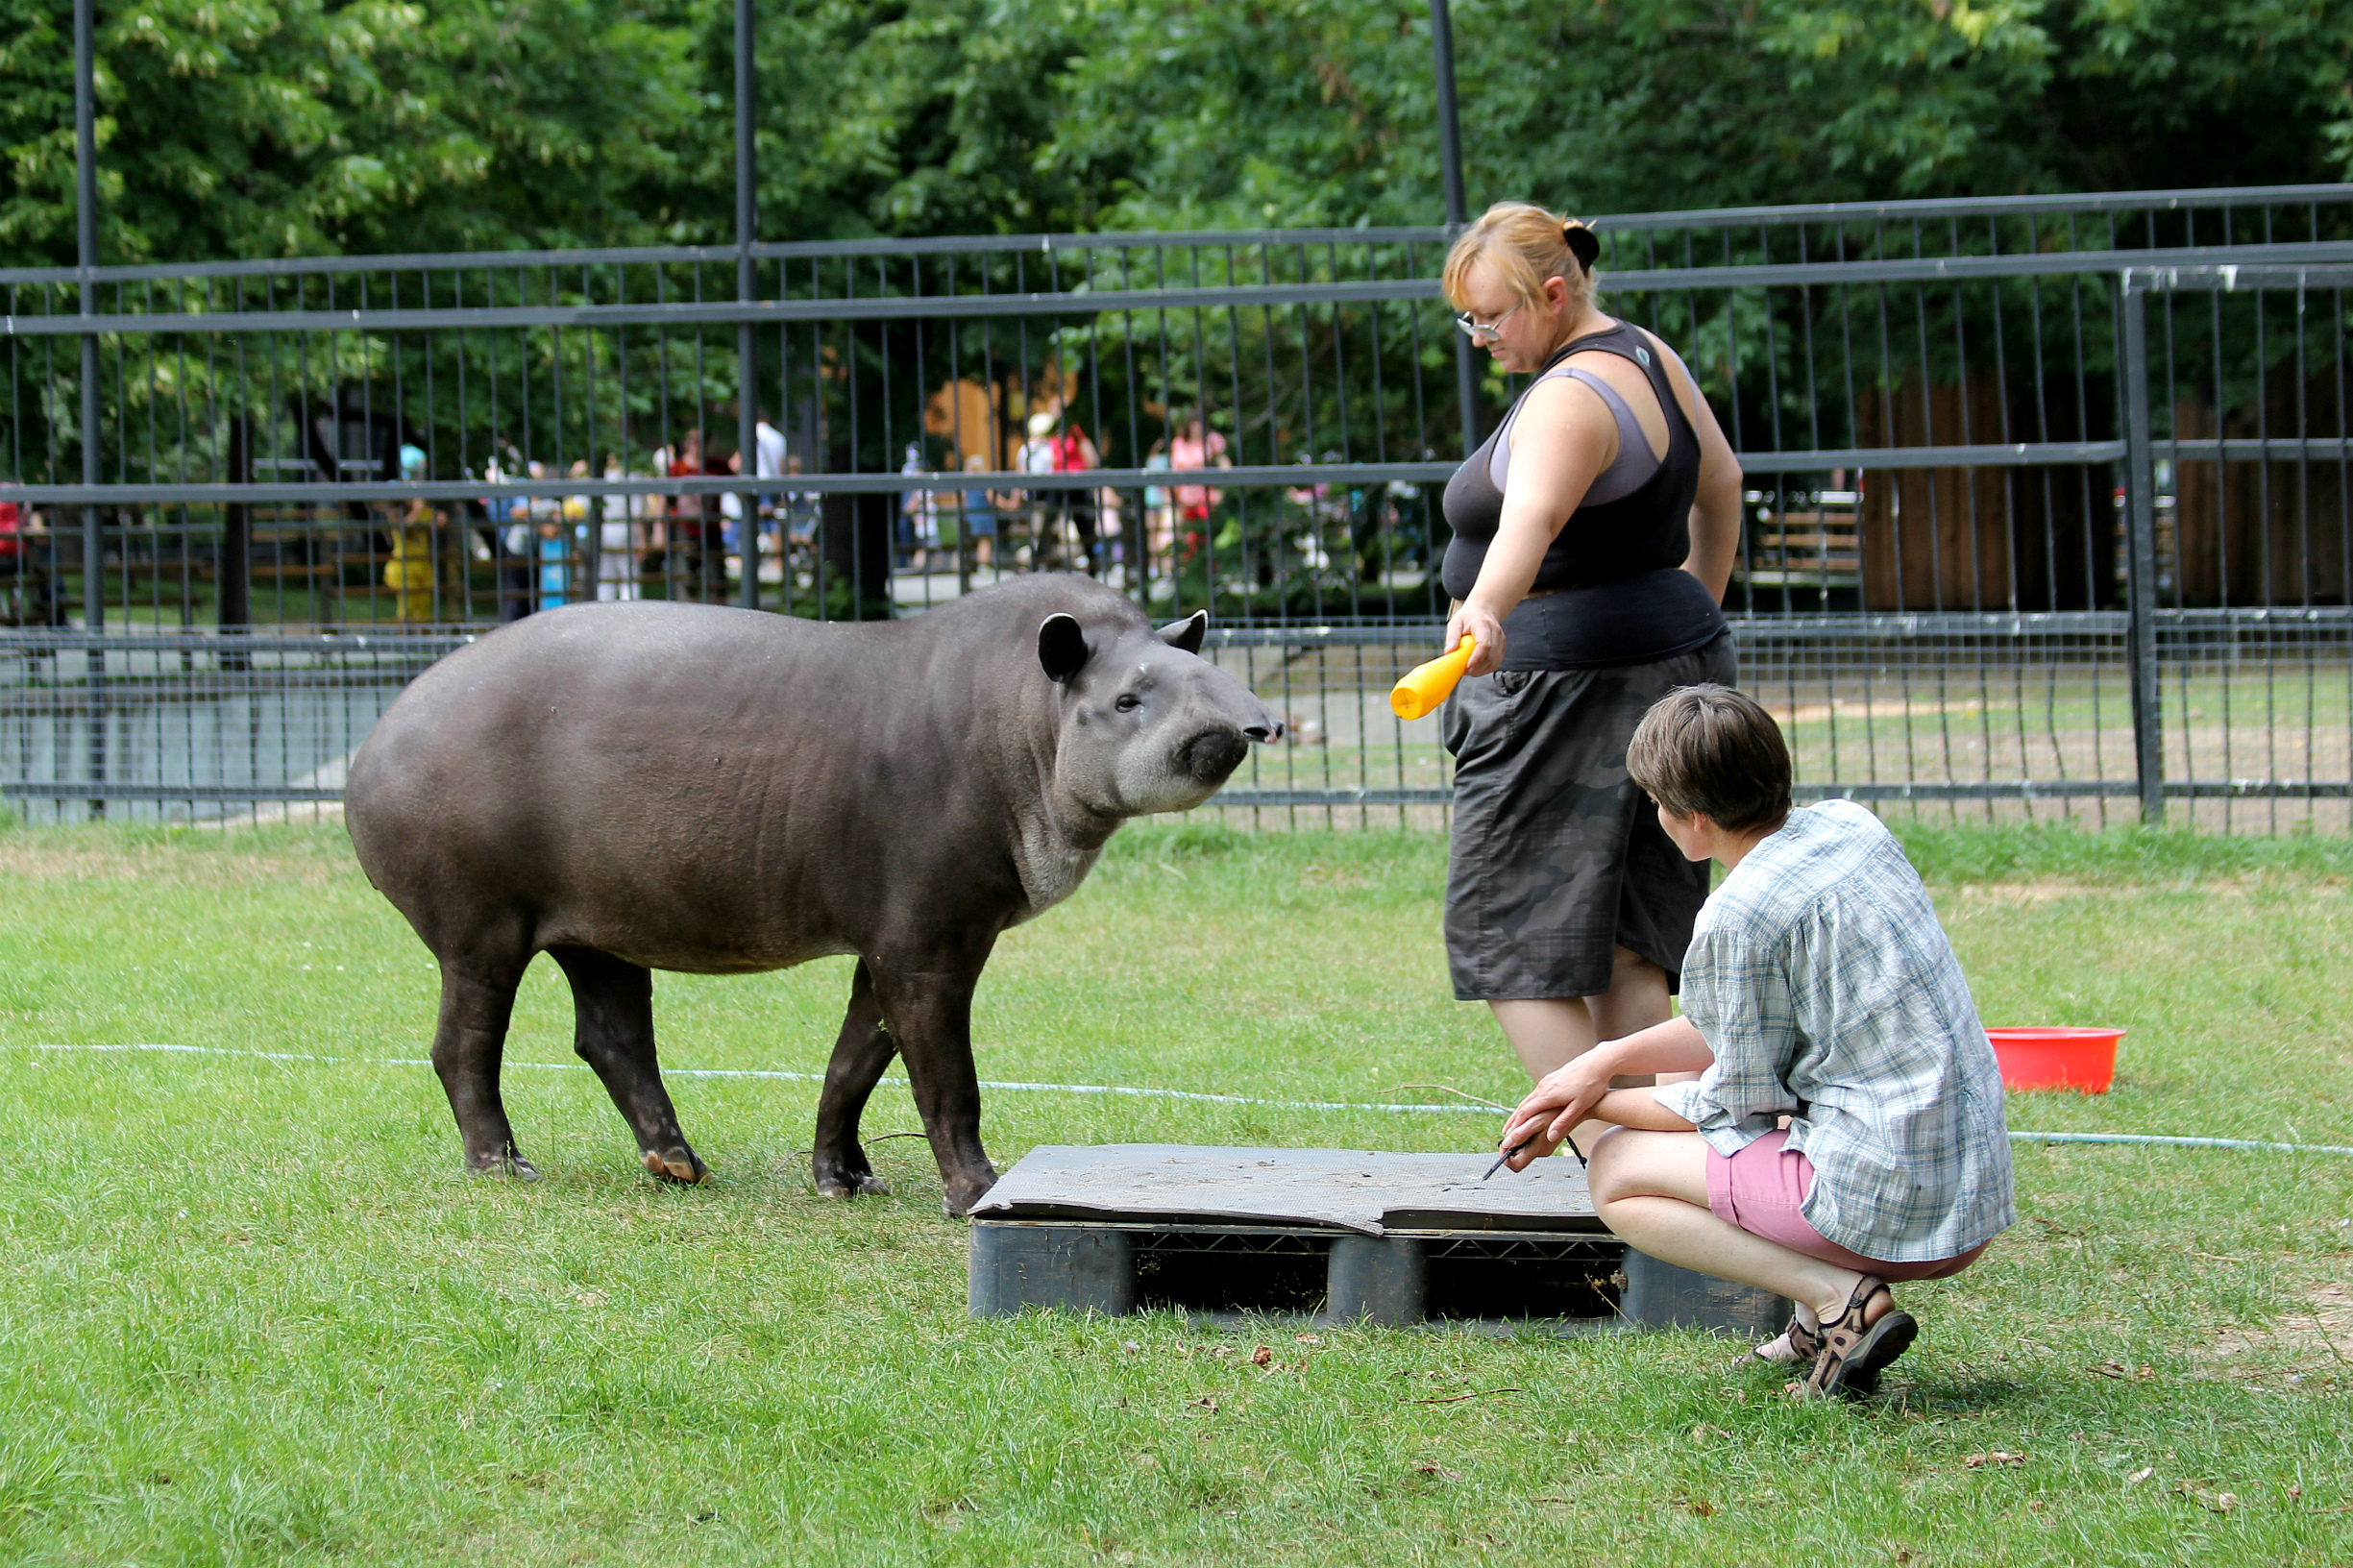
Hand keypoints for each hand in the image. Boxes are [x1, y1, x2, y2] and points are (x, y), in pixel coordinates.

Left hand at [1446, 600, 1506, 677]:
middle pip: (1490, 656)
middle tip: (1463, 671)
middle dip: (1477, 668)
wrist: (1483, 611)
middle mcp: (1495, 632)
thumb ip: (1452, 636)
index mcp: (1483, 624)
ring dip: (1480, 670)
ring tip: (1468, 669)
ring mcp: (1501, 640)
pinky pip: (1495, 663)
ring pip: (1494, 662)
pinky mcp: (1502, 648)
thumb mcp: (1455, 623)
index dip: (1477, 658)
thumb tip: (1448, 651)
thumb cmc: (1468, 618)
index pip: (1484, 644)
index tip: (1467, 666)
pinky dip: (1485, 669)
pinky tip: (1476, 667)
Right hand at [1494, 1053, 1612, 1171]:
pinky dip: (1528, 1104)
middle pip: (1523, 1106)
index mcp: (1548, 1095)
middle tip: (1505, 1133)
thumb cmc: (1591, 1086)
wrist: (1597, 1063)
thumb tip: (1550, 1137)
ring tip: (1513, 1123)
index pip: (1526, 1112)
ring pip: (1528, 1099)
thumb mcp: (1578, 1107)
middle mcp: (1544, 1087)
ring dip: (1519, 1112)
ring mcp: (1547, 1082)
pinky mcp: (1551, 1079)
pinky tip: (1529, 1109)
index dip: (1516, 1125)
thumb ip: (1563, 1122)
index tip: (1509, 1136)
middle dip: (1513, 1120)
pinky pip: (1535, 1094)